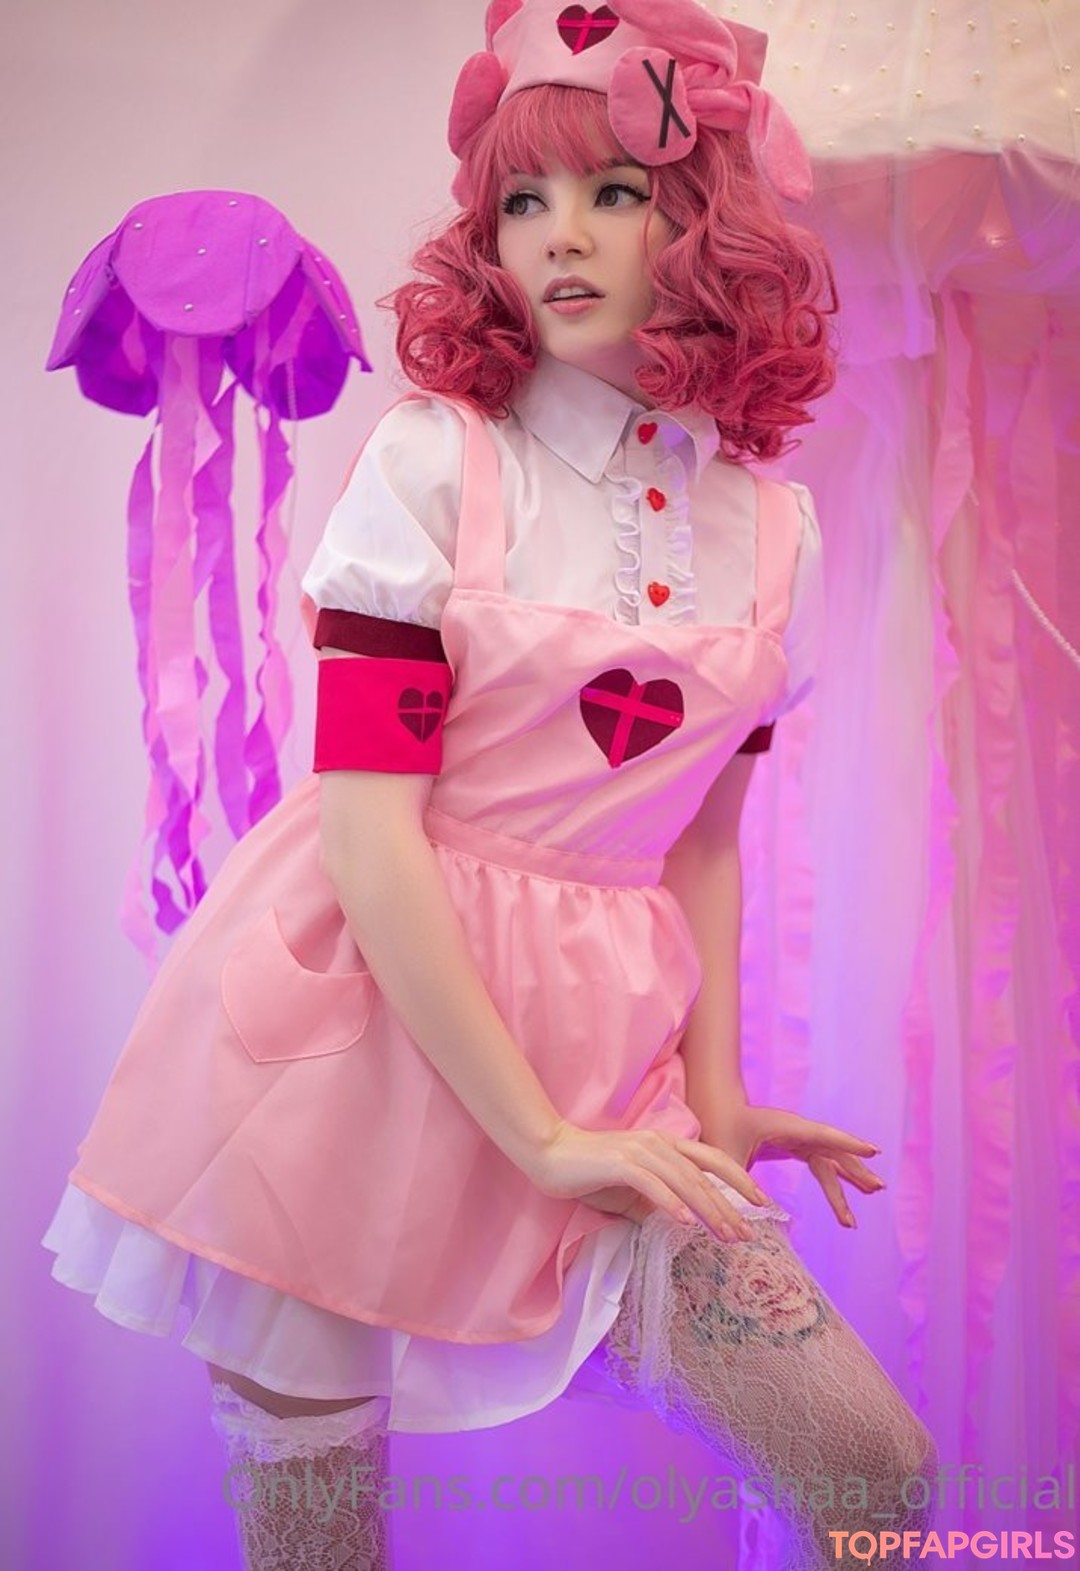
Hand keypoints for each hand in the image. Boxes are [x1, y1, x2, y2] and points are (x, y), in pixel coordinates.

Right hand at [523, 1120, 777, 1242]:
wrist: (549, 1153)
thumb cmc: (589, 1172)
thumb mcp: (630, 1189)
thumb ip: (655, 1201)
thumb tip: (680, 1223)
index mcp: (664, 1144)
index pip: (712, 1160)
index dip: (740, 1179)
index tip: (762, 1203)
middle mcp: (658, 1143)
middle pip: (705, 1174)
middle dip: (730, 1204)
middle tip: (749, 1233)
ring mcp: (639, 1151)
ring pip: (684, 1180)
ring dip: (708, 1209)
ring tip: (726, 1234)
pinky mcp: (620, 1163)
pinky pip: (652, 1185)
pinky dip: (670, 1203)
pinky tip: (685, 1223)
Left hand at [701, 1103, 884, 1229]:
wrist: (713, 1109)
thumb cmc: (717, 1128)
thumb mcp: (723, 1157)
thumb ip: (737, 1185)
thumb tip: (748, 1217)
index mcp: (781, 1127)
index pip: (820, 1135)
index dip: (846, 1143)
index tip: (872, 1150)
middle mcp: (794, 1130)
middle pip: (831, 1149)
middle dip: (855, 1167)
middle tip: (877, 1188)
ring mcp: (796, 1137)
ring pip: (830, 1158)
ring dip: (851, 1176)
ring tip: (874, 1192)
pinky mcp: (794, 1146)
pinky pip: (821, 1162)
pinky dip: (835, 1178)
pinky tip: (851, 1192)